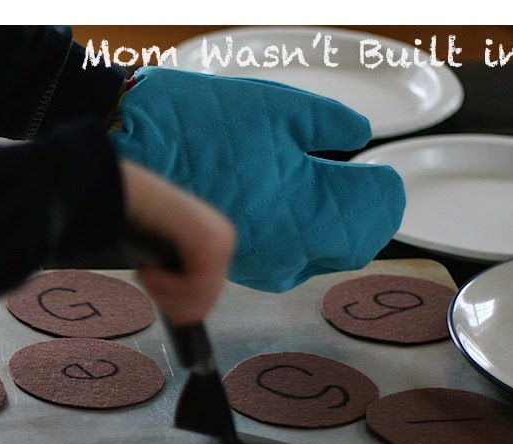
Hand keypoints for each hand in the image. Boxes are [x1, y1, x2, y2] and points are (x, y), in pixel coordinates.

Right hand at [112, 67, 404, 292]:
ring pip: (315, 254)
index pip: (378, 217)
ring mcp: (258, 265)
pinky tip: (270, 200)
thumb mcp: (281, 107)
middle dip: (356, 210)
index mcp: (311, 217)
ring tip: (306, 184)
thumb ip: (332, 126)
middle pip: (352, 244)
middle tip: (347, 174)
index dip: (382, 189)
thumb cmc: (199, 126)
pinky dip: (287, 232)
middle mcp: (289, 254)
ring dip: (322, 224)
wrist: (129, 146)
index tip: (375, 169)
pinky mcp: (231, 266)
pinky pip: (279, 257)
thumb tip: (358, 135)